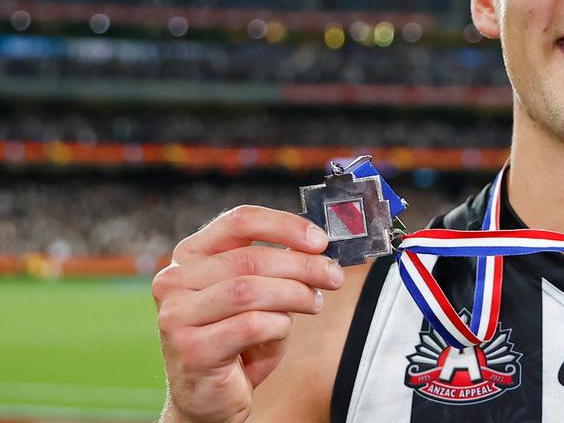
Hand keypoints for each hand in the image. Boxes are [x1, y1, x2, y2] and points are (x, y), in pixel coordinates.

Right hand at [152, 205, 345, 422]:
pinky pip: (250, 325)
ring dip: (294, 294)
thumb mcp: (258, 294)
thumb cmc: (237, 340)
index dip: (285, 226)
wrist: (210, 397)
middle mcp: (174, 280)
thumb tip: (320, 249)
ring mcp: (177, 315)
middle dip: (302, 265)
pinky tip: (283, 330)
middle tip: (333, 275)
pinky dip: (278, 325)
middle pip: (250, 258)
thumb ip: (277, 268)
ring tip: (313, 303)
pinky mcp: (191, 349)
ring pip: (250, 290)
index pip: (239, 221)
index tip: (320, 240)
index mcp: (190, 255)